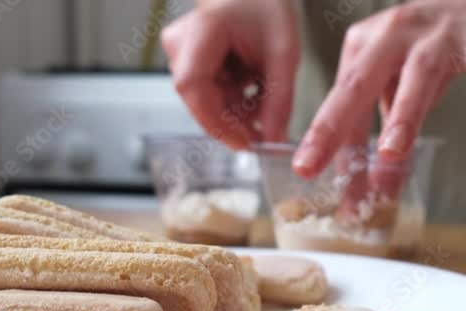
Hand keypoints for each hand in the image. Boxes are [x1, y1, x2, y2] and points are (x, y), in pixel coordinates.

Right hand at [161, 0, 299, 148]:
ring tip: (266, 108)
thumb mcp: (283, 55)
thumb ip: (279, 102)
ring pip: (205, 102)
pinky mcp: (188, 63)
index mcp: (202, 30)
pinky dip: (233, 102)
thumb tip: (274, 142)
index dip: (216, 121)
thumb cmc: (267, 8)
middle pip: (199, 99)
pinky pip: (208, 95)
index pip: (193, 86)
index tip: (245, 142)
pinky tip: (254, 94)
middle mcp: (182, 43)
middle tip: (265, 136)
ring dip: (236, 113)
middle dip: (233, 123)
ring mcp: (182, 54)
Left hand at [293, 0, 465, 177]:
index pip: (342, 98)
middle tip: (314, 164)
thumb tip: (373, 193)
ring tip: (391, 154)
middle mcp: (396, 33)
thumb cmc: (429, 49)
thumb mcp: (395, 78)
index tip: (304, 171)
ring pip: (420, 74)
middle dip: (335, 123)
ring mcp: (442, 33)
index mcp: (365, 44)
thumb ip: (383, 128)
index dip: (324, 137)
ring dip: (403, 115)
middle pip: (360, 81)